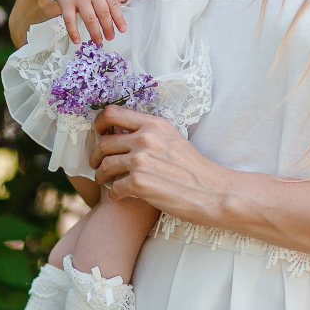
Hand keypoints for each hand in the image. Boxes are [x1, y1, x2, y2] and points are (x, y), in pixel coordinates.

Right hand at [53, 0, 126, 44]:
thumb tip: (126, 0)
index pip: (114, 5)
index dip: (119, 19)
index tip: (123, 29)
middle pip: (103, 13)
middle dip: (108, 28)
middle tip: (111, 37)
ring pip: (89, 19)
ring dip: (95, 32)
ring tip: (98, 41)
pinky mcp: (65, 3)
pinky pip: (69, 20)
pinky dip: (73, 32)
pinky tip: (77, 40)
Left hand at [89, 105, 228, 224]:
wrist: (213, 192)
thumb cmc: (195, 169)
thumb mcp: (173, 139)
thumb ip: (150, 133)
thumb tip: (124, 133)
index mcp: (154, 124)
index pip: (112, 113)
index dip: (98, 124)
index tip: (97, 134)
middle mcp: (145, 138)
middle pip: (104, 142)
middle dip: (96, 156)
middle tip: (96, 164)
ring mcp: (141, 160)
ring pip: (105, 165)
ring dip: (102, 176)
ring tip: (105, 181)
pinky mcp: (140, 183)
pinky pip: (114, 188)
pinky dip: (115, 194)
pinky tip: (121, 196)